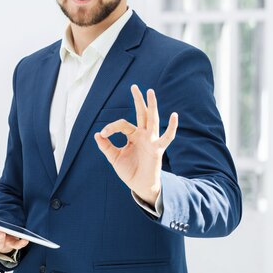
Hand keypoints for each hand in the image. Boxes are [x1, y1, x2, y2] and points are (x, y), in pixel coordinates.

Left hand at [94, 85, 177, 206]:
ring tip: (150, 92)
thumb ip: (106, 146)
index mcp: (132, 135)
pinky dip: (171, 127)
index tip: (103, 134)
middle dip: (138, 100)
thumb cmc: (129, 171)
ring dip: (151, 106)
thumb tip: (97, 134)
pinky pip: (167, 137)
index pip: (122, 125)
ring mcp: (151, 140)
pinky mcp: (157, 149)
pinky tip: (175, 115)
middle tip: (134, 86)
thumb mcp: (114, 158)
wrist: (139, 186)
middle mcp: (143, 135)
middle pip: (141, 114)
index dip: (111, 127)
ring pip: (152, 120)